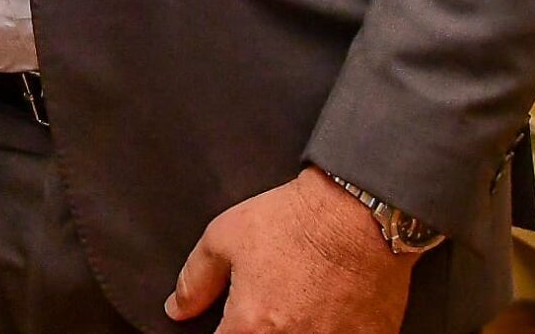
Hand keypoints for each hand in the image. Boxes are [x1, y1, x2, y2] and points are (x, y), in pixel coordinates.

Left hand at [165, 167, 415, 332]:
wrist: (357, 212)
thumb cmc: (294, 222)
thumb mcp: (224, 237)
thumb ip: (195, 280)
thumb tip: (176, 309)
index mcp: (250, 325)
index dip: (225, 332)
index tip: (232, 324)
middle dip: (259, 332)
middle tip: (269, 310)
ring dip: (297, 332)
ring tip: (301, 309)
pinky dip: (332, 332)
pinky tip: (329, 317)